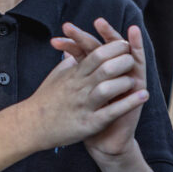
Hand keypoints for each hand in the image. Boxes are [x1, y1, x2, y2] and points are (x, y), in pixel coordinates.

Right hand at [27, 20, 145, 151]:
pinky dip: (128, 104)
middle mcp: (78, 88)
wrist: (31, 126)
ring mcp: (83, 106)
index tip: (125, 45)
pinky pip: (110, 113)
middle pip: (104, 67)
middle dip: (122, 60)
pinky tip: (142, 97)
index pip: (95, 54)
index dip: (113, 47)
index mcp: (73, 75)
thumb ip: (68, 62)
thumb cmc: (45, 100)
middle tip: (132, 60)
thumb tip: (75, 49)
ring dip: (124, 82)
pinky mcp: (87, 124)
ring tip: (135, 80)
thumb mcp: (56, 76)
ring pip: (107, 88)